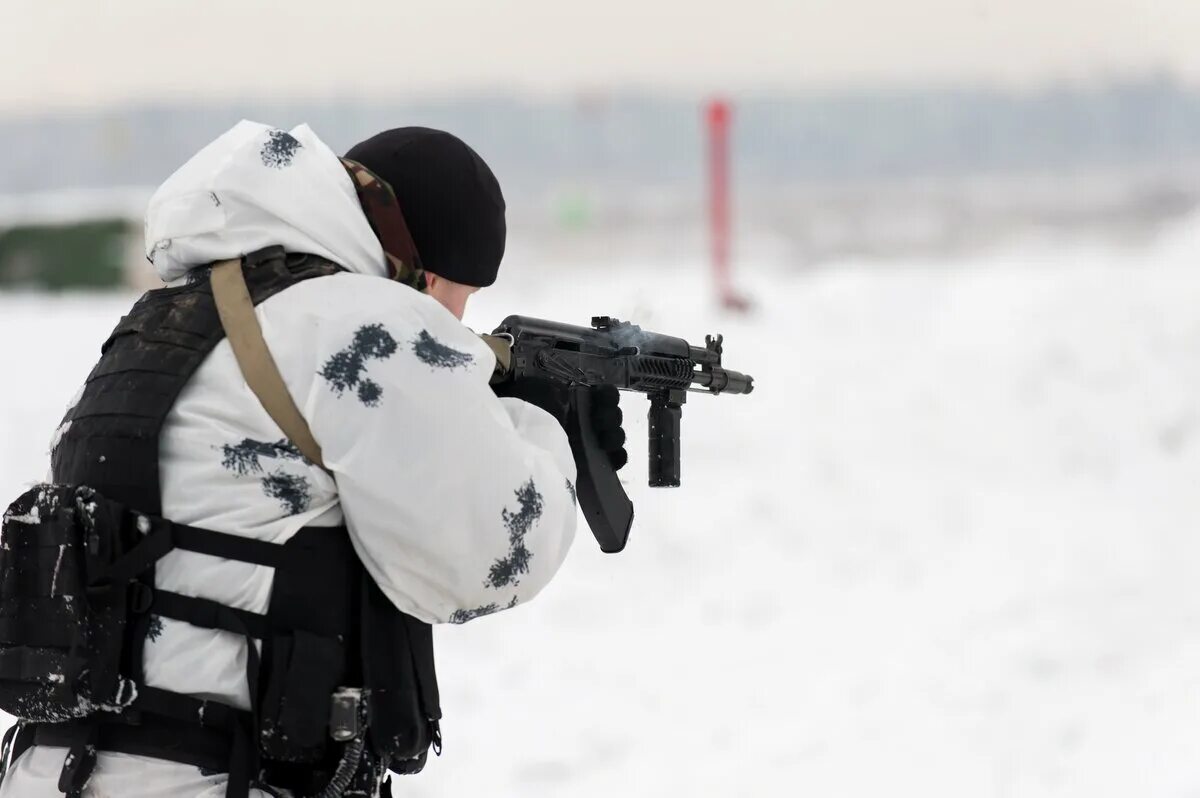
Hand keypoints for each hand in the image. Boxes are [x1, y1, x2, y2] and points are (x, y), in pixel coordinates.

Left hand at [493, 379, 626, 471]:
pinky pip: (613, 461)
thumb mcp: (537, 391)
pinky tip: (610, 458)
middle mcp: (586, 419)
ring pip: (616, 437)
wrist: (513, 440)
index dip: (608, 397)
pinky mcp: (590, 464)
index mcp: (577, 400)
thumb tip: (567, 396)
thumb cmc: (524, 412)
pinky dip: (617, 458)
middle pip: (613, 416)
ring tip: (603, 443)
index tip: (600, 401)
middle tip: (599, 424)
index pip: (606, 395)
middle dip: (611, 418)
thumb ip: (557, 391)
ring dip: (615, 437)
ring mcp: (590, 442)